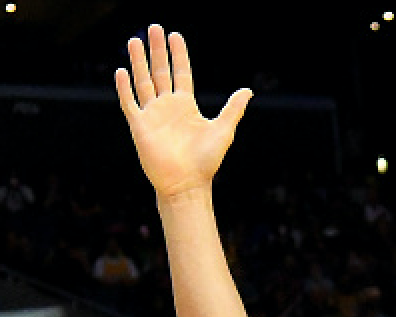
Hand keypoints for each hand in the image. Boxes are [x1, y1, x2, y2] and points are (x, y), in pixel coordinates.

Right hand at [115, 24, 251, 199]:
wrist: (187, 183)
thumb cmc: (206, 161)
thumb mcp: (223, 130)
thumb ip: (233, 109)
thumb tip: (248, 91)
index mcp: (187, 106)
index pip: (181, 73)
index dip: (178, 55)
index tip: (175, 35)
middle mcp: (168, 107)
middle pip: (160, 72)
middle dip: (157, 50)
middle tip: (153, 27)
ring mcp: (152, 115)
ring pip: (143, 82)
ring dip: (138, 61)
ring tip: (134, 40)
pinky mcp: (139, 126)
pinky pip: (129, 102)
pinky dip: (124, 87)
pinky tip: (121, 71)